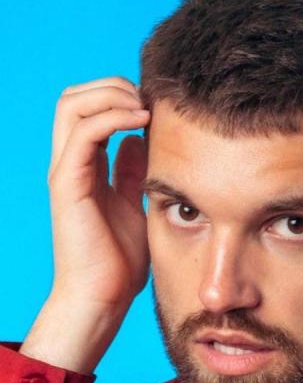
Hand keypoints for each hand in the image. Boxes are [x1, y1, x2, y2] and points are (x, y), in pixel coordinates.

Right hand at [47, 75, 150, 311]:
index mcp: (85, 167)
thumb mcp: (134, 205)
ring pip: (72, 105)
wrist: (104, 296)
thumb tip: (140, 140)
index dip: (119, 96)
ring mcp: (66, 172)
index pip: (89, 109)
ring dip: (111, 95)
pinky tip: (141, 121)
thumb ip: (132, 173)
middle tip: (148, 98)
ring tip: (145, 105)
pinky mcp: (68, 185)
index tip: (156, 104)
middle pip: (74, 98)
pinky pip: (83, 133)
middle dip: (112, 86)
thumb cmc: (120, 261)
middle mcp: (70, 164)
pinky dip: (112, 117)